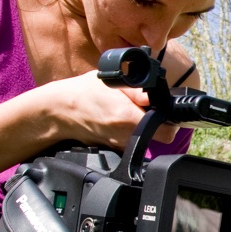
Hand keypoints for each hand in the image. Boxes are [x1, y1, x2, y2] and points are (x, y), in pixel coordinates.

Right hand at [46, 71, 178, 149]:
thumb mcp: (113, 82)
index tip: (165, 112)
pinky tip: (116, 119)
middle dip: (155, 122)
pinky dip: (128, 131)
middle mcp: (125, 136)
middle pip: (156, 135)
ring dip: (141, 125)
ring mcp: (118, 145)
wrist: (59, 111)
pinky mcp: (112, 149)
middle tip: (144, 108)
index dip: (170, 123)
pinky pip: (130, 140)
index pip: (166, 132)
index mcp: (128, 118)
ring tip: (126, 111)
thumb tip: (158, 95)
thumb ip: (138, 90)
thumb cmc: (84, 92)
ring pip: (143, 138)